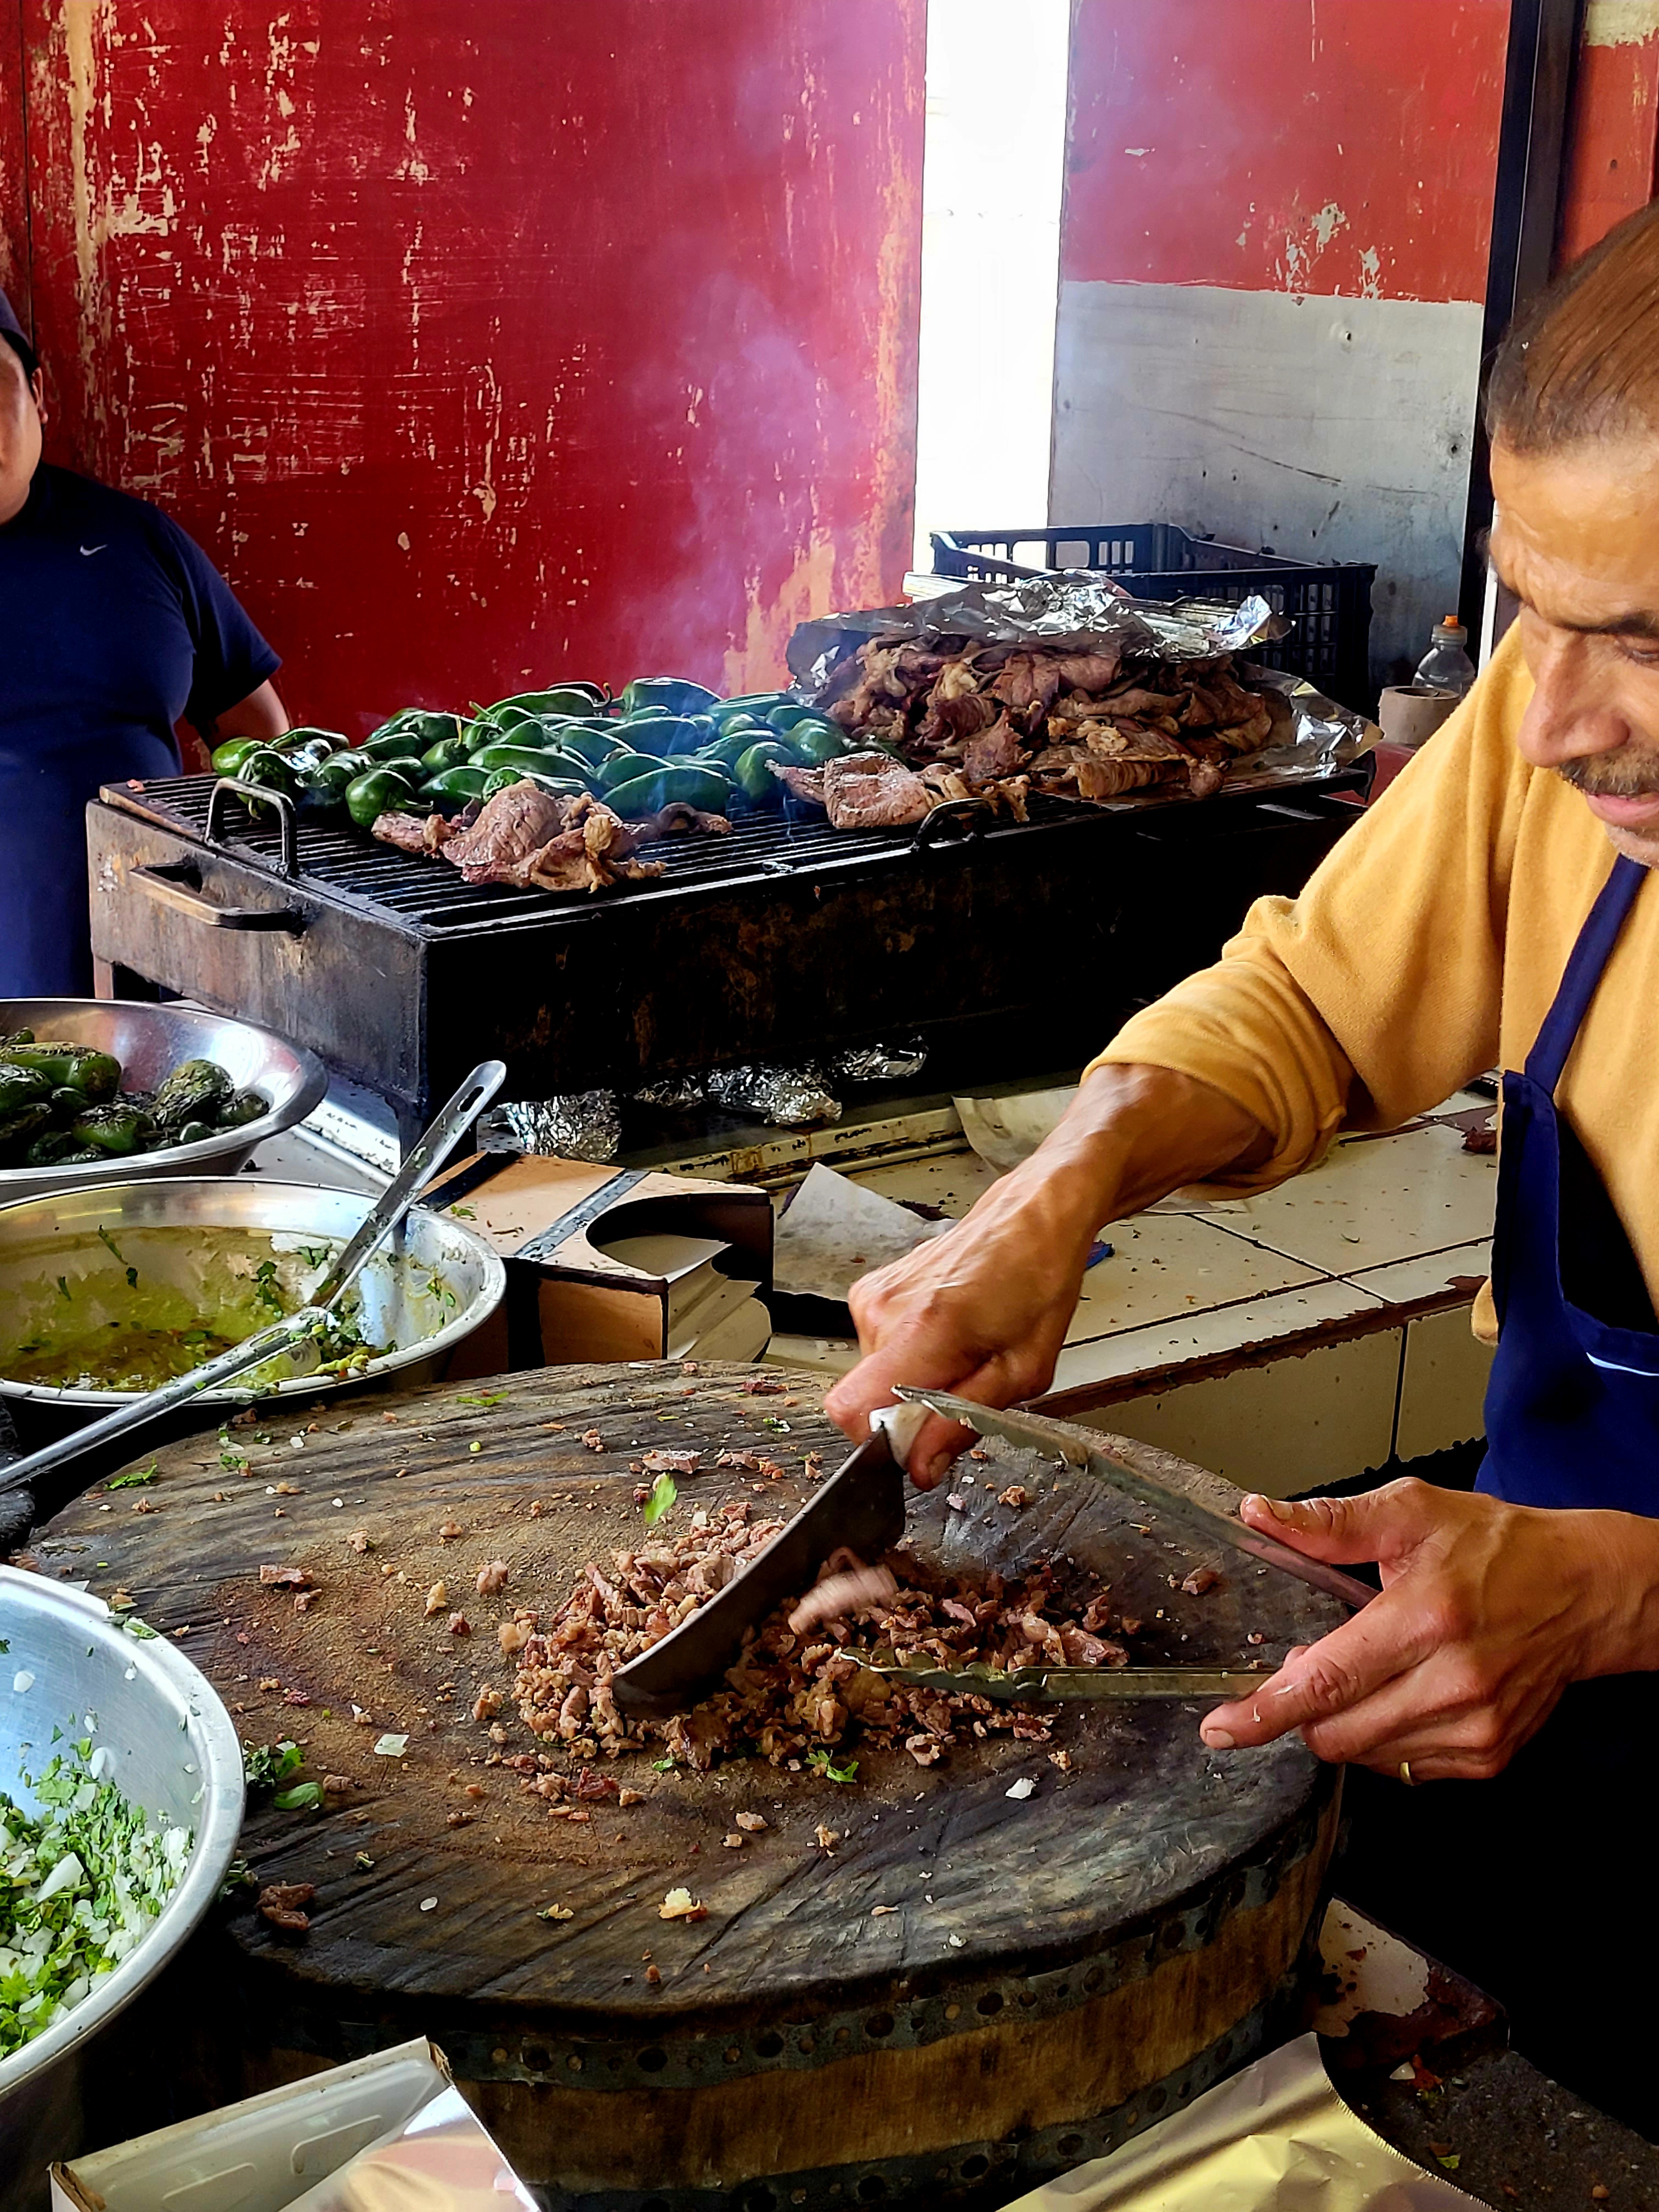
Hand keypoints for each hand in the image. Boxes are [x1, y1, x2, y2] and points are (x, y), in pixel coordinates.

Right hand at [824, 1192, 1094, 1487]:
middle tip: (967, 1386)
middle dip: (913, 1413)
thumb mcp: (1023, 1370)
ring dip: (915, 1382)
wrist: (1030, 1217)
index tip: (923, 1441)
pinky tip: (947, 1335)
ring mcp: (872, 1298)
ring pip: (873, 1378)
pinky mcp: (870, 1292)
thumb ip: (963, 1422)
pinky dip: (910, 1356)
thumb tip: (919, 1467)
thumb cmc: (1038, 1280)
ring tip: (963, 1353)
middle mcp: (885, 1311)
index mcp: (924, 1331)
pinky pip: (877, 1351)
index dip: (883, 1442)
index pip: (851, 1411)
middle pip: (867, 1402)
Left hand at [1199, 1480, 1658, 1780]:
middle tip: (1311, 1665)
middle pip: (1337, 1731)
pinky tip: (1397, 1695)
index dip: (1266, 1711)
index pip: (1327, 1681)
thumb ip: (1330, 1522)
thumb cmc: (1497, 1547)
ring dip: (1342, 1723)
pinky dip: (1382, 1738)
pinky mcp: (1489, 1755)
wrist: (1583, 1591)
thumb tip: (1259, 1514)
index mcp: (1426, 1617)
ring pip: (1366, 1755)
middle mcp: (1453, 1681)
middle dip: (1301, 1709)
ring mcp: (1476, 1727)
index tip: (1221, 1729)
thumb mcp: (1412, 1512)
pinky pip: (1404, 1766)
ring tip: (1364, 1671)